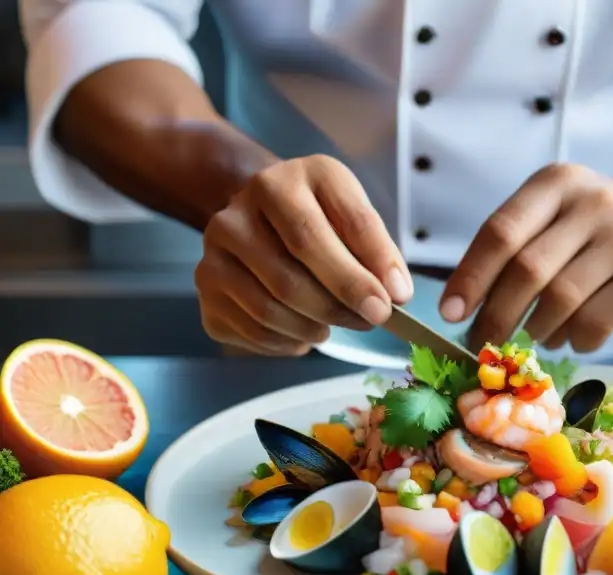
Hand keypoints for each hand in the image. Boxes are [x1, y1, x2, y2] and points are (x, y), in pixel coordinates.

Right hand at [196, 155, 412, 354]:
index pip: (318, 231)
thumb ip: (377, 251)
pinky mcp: (205, 286)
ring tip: (334, 324)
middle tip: (370, 321)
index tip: (389, 304)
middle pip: (290, 276)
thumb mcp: (351, 214)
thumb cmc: (318, 217)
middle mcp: (238, 210)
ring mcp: (214, 249)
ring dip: (313, 328)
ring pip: (268, 309)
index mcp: (283, 182)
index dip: (358, 274)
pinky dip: (287, 342)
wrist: (261, 213)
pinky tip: (303, 331)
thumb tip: (395, 294)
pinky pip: (251, 331)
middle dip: (338, 306)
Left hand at [439, 163, 612, 352]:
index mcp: (556, 183)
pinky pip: (594, 324)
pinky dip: (573, 339)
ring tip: (533, 333)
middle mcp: (591, 205)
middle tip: (482, 342)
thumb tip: (464, 306)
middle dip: (496, 315)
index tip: (450, 313)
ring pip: (560, 301)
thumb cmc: (596, 224)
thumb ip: (514, 244)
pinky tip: (571, 335)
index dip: (470, 277)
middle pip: (527, 271)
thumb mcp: (556, 211)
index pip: (501, 232)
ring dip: (537, 328)